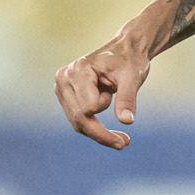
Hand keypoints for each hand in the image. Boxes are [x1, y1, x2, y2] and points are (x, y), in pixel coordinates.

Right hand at [54, 30, 154, 149]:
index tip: (115, 90)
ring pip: (78, 124)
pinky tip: (112, 134)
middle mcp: (64, 79)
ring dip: (100, 133)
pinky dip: (95, 129)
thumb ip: (127, 98)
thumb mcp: (133, 78)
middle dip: (102, 135)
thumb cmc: (129, 60)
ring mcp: (62, 88)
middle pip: (79, 119)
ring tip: (123, 139)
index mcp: (78, 70)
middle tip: (125, 143)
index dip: (105, 106)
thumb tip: (127, 121)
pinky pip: (78, 121)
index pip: (87, 108)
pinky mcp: (66, 97)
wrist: (125, 51)